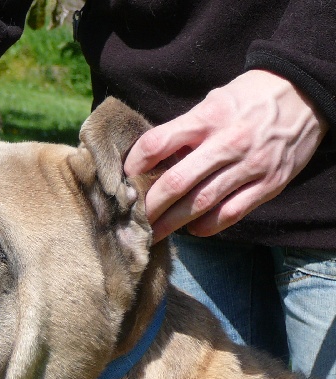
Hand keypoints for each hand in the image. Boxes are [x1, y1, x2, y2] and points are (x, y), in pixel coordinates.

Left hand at [124, 70, 328, 241]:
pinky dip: (208, 226)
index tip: (123, 178)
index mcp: (207, 118)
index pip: (157, 143)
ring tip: (154, 233)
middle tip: (133, 219)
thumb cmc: (249, 98)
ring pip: (200, 203)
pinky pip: (231, 213)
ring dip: (172, 222)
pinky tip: (193, 229)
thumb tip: (150, 159)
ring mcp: (250, 165)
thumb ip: (185, 129)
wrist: (306, 93)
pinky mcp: (269, 184)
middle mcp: (227, 143)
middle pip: (175, 182)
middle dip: (149, 206)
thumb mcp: (213, 101)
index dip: (135, 164)